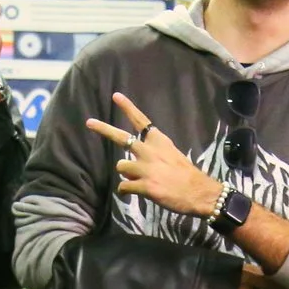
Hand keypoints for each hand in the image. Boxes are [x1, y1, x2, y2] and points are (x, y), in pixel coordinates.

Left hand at [85, 92, 223, 219]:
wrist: (199, 193)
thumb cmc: (187, 175)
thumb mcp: (172, 156)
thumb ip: (152, 155)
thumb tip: (133, 164)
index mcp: (159, 141)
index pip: (141, 121)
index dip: (128, 108)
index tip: (116, 96)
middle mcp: (150, 151)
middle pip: (122, 138)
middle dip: (104, 129)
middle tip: (89, 122)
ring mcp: (146, 168)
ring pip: (121, 166)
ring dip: (126, 174)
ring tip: (138, 180)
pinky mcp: (144, 186)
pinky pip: (124, 186)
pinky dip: (126, 190)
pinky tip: (134, 192)